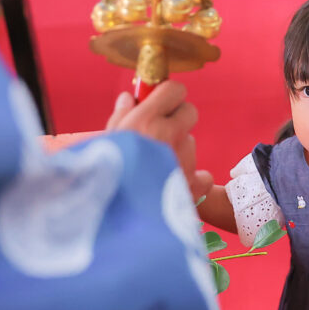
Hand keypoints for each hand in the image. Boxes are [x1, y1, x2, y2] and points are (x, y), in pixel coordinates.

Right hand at [106, 80, 211, 200]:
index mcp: (146, 120)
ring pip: (190, 143)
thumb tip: (129, 98)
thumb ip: (120, 116)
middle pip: (190, 112)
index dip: (168, 95)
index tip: (160, 102)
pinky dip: (192, 179)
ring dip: (179, 150)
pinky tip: (174, 184)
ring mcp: (184, 159)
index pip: (174, 89)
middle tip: (159, 132)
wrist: (116, 219)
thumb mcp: (106, 140)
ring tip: (156, 167)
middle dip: (178, 118)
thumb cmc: (107, 174)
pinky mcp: (194, 184)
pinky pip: (202, 175)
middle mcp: (169, 135)